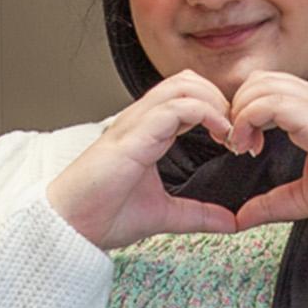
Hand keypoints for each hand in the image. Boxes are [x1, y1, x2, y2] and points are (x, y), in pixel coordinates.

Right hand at [46, 72, 241, 249]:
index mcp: (147, 132)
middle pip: (188, 81)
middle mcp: (141, 121)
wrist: (71, 227)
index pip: (188, 97)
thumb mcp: (164, 215)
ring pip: (183, 85)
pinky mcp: (133, 137)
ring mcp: (135, 125)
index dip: (218, 110)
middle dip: (220, 99)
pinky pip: (175, 108)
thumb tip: (231, 222)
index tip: (236, 140)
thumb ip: (198, 214)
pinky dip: (205, 114)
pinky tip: (219, 136)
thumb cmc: (102, 215)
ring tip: (228, 131)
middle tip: (237, 132)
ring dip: (214, 102)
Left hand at [226, 71, 307, 229]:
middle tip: (237, 145)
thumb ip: (271, 203)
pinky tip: (253, 147)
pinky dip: (251, 120)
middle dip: (236, 110)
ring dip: (241, 115)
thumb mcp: (305, 198)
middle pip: (258, 81)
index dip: (242, 112)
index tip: (240, 146)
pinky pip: (273, 103)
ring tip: (244, 147)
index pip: (264, 87)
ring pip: (261, 86)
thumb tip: (240, 218)